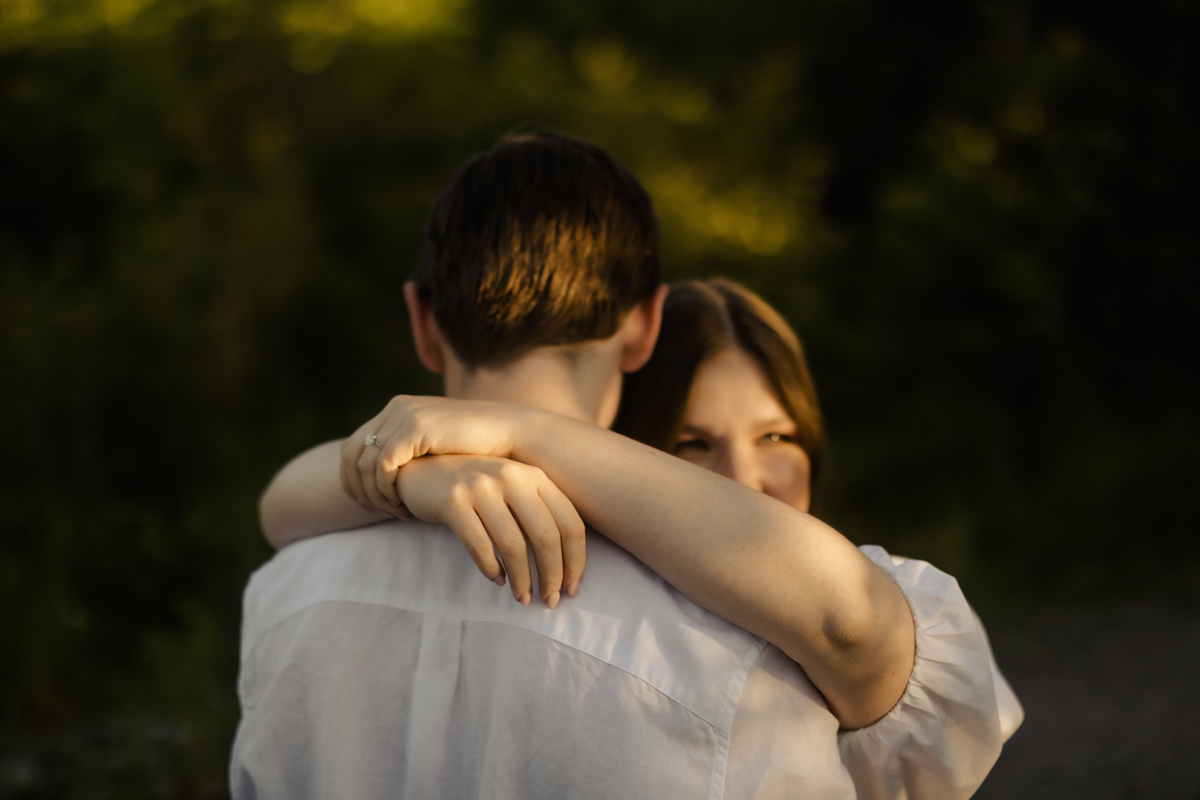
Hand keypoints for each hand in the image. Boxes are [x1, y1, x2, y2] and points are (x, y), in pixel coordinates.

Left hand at [340, 395, 523, 512]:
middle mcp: (396, 408)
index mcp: (398, 409)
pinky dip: (387, 491)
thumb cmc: (479, 448)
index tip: (365, 506)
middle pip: (351, 455)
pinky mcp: (415, 428)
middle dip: (357, 490)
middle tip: (374, 514)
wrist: (511, 433)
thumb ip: (412, 454)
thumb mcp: (436, 448)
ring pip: (364, 464)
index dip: (352, 479)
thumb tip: (391, 477)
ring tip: (394, 513)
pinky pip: (383, 466)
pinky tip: (404, 505)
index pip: (353, 446)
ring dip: (374, 495)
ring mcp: (404, 415)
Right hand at [396, 455, 585, 607]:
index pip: (569, 522)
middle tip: (550, 601)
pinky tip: (497, 581)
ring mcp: (481, 487)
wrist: (423, 467)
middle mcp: (511, 477)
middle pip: (546, 536)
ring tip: (523, 598)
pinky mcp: (452, 501)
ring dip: (523, 580)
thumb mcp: (512, 489)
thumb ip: (538, 512)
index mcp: (534, 476)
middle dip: (553, 575)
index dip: (576, 561)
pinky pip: (479, 545)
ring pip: (513, 545)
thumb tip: (565, 566)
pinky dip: (491, 569)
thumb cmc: (475, 486)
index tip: (572, 588)